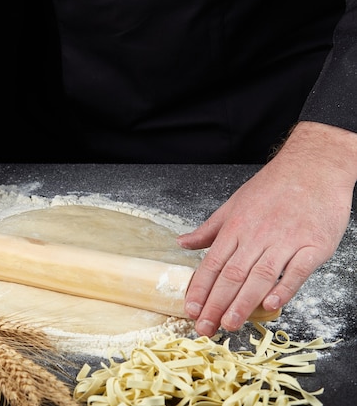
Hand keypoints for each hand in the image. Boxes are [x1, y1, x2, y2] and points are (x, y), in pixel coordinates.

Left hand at [178, 121, 356, 335]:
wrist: (313, 167)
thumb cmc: (272, 188)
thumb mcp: (233, 205)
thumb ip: (209, 229)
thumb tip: (182, 243)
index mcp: (235, 228)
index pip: (212, 264)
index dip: (200, 289)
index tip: (190, 310)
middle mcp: (257, 235)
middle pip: (232, 275)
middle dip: (216, 304)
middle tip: (205, 328)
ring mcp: (286, 240)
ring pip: (260, 276)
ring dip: (243, 303)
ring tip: (230, 324)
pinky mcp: (314, 244)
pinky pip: (297, 270)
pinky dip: (285, 288)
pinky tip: (272, 305)